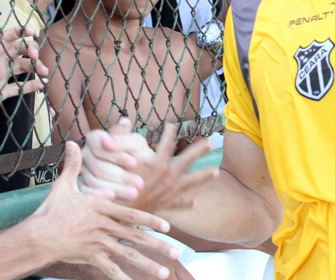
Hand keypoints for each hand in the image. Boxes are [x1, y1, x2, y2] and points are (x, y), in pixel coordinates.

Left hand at [0, 26, 49, 121]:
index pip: (4, 39)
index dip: (17, 32)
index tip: (31, 31)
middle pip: (18, 52)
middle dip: (30, 51)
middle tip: (36, 58)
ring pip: (21, 68)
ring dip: (34, 67)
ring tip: (45, 72)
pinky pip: (18, 88)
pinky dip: (30, 86)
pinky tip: (42, 85)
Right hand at [29, 141, 180, 278]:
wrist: (37, 237)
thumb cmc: (50, 211)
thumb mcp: (63, 186)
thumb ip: (72, 165)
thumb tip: (72, 142)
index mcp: (101, 208)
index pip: (131, 214)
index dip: (150, 220)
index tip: (167, 226)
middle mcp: (103, 227)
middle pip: (135, 237)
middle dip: (157, 246)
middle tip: (177, 253)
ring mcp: (98, 244)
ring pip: (127, 255)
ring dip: (147, 265)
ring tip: (164, 273)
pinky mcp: (90, 257)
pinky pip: (110, 269)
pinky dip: (123, 278)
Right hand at [80, 119, 151, 201]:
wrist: (144, 176)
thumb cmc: (140, 155)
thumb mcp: (137, 145)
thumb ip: (122, 139)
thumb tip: (106, 140)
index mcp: (95, 138)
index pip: (99, 148)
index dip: (116, 157)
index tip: (134, 164)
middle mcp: (85, 153)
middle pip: (97, 167)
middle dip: (120, 176)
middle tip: (139, 183)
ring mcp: (83, 171)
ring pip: (94, 182)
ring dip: (116, 188)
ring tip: (134, 193)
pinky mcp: (84, 187)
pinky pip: (88, 193)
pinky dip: (102, 196)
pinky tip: (114, 198)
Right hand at [81, 121, 218, 212]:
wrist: (120, 213)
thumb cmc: (117, 186)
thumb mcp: (119, 159)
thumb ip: (121, 138)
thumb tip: (124, 120)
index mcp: (158, 164)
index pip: (167, 143)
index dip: (170, 132)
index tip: (173, 125)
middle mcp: (169, 177)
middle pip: (188, 160)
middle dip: (200, 150)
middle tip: (211, 143)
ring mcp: (170, 192)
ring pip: (192, 182)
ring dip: (204, 176)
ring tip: (216, 172)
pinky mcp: (166, 204)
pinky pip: (180, 203)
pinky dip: (187, 201)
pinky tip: (195, 201)